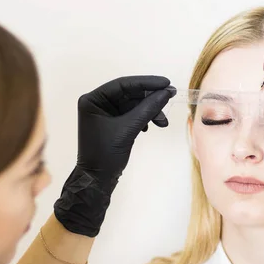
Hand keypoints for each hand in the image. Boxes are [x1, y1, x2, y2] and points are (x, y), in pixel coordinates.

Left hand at [54, 75, 175, 236]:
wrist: (97, 180)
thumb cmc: (105, 154)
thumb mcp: (128, 129)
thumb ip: (147, 109)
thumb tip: (166, 93)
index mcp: (93, 100)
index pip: (123, 85)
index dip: (146, 83)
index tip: (166, 83)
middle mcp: (97, 103)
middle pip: (130, 94)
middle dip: (150, 99)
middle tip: (170, 98)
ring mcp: (105, 113)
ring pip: (133, 105)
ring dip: (149, 111)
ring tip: (162, 123)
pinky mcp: (113, 123)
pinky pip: (132, 114)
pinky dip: (143, 118)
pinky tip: (149, 127)